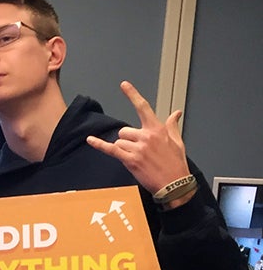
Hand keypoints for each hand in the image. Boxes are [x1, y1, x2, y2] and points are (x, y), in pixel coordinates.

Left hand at [86, 81, 192, 202]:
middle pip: (124, 131)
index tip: (124, 85)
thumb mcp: (177, 141)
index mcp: (157, 129)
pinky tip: (90, 140)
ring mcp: (138, 148)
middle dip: (127, 140)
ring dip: (123, 150)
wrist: (174, 184)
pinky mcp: (131, 160)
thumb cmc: (176, 164)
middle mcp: (146, 136)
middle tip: (138, 152)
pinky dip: (99, 145)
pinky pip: (111, 150)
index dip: (133, 95)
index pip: (143, 107)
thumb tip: (176, 113)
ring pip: (119, 142)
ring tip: (137, 159)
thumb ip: (172, 125)